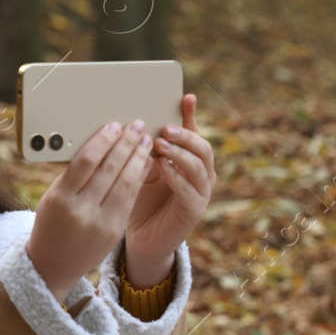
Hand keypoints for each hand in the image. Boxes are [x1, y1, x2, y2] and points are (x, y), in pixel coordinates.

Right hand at [26, 119, 155, 300]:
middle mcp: (81, 210)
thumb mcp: (53, 199)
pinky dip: (139, 178)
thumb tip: (101, 146)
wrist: (53, 266)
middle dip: (126, 144)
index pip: (87, 161)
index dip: (104, 140)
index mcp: (61, 198)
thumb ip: (73, 177)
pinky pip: (130, 199)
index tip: (115, 125)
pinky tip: (144, 164)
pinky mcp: (114, 231)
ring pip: (126, 183)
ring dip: (138, 159)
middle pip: (109, 169)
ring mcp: (101, 223)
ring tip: (145, 141)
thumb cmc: (51, 225)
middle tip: (137, 126)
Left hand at [123, 94, 215, 286]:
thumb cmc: (137, 200)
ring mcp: (201, 192)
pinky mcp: (194, 211)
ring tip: (161, 144)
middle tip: (165, 128)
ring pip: (200, 166)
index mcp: (188, 159)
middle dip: (185, 135)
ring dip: (180, 153)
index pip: (192, 132)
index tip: (186, 97)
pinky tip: (163, 167)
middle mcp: (201, 173)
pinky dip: (177, 176)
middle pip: (202, 147)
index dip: (191, 115)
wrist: (140, 237)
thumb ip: (143, 150)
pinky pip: (190, 190)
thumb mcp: (140, 169)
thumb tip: (133, 123)